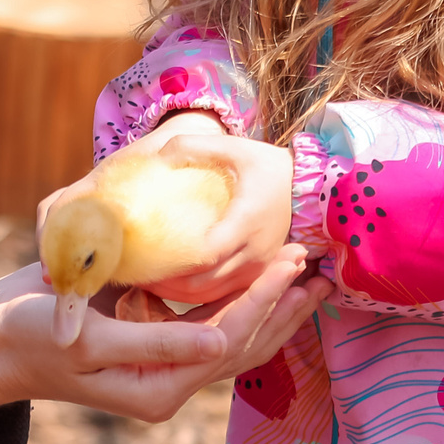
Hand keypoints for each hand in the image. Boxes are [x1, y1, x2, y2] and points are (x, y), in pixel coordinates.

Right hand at [0, 250, 323, 424]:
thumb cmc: (30, 338)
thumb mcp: (87, 337)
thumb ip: (154, 341)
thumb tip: (220, 342)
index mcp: (158, 388)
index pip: (228, 340)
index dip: (263, 299)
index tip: (290, 259)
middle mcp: (169, 382)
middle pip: (244, 344)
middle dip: (283, 305)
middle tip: (320, 264)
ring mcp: (162, 364)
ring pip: (234, 337)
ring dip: (272, 305)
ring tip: (307, 274)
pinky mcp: (152, 342)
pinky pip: (209, 325)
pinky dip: (238, 301)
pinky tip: (256, 277)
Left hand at [39, 112, 305, 306]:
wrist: (312, 190)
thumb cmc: (270, 167)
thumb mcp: (236, 148)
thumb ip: (197, 147)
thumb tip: (158, 154)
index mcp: (246, 223)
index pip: (204, 254)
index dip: (170, 263)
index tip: (138, 259)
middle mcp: (254, 253)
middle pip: (202, 283)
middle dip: (164, 285)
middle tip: (131, 276)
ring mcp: (258, 269)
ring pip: (211, 296)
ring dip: (177, 295)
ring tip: (144, 284)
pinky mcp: (257, 275)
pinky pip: (223, 296)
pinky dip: (195, 296)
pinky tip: (170, 286)